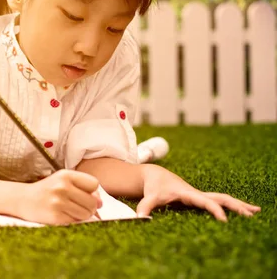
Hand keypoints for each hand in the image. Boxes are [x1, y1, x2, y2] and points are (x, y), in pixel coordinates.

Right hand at [15, 170, 102, 224]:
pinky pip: (76, 222)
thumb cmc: (47, 190)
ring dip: (82, 215)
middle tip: (77, 206)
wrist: (22, 199)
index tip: (83, 194)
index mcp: (65, 175)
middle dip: (89, 207)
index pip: (94, 184)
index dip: (91, 192)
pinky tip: (62, 215)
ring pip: (86, 214)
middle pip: (92, 202)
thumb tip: (100, 203)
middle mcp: (62, 187)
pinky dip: (72, 221)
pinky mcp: (55, 217)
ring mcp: (58, 202)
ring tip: (69, 211)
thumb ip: (83, 188)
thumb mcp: (63, 182)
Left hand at [137, 164, 261, 221]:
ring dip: (239, 205)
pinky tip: (244, 210)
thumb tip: (140, 217)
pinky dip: (232, 205)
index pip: (205, 202)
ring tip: (256, 211)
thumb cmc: (154, 187)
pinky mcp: (200, 199)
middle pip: (220, 198)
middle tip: (251, 214)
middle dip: (235, 205)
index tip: (223, 220)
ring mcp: (200, 196)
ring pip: (223, 198)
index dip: (214, 210)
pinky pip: (219, 202)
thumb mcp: (149, 196)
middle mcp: (197, 194)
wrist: (155, 176)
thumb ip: (145, 206)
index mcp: (188, 194)